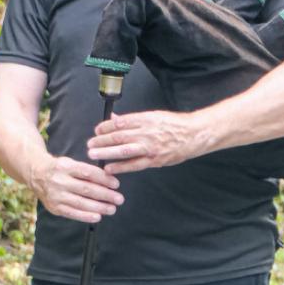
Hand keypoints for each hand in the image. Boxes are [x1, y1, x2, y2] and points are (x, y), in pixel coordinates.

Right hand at [30, 155, 123, 222]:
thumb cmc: (60, 169)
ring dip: (99, 207)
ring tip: (112, 208)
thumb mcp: (71, 163)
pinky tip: (98, 217)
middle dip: (105, 195)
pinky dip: (86, 216)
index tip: (116, 184)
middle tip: (119, 199)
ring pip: (81, 202)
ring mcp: (56, 195)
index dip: (104, 179)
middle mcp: (59, 181)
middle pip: (86, 189)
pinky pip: (72, 213)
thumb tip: (109, 179)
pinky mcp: (54, 207)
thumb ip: (87, 171)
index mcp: (65, 166)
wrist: (36, 174)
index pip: (88, 173)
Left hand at [86, 110, 205, 172]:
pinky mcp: (154, 160)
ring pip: (123, 150)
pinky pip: (134, 165)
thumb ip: (132, 119)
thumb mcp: (153, 116)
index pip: (119, 123)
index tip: (97, 130)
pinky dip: (120, 167)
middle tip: (90, 144)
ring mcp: (149, 147)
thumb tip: (114, 119)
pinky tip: (109, 168)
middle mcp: (145, 132)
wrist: (193, 135)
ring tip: (93, 154)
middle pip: (118, 136)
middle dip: (101, 140)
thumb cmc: (173, 124)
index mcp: (144, 119)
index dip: (105, 127)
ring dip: (105, 153)